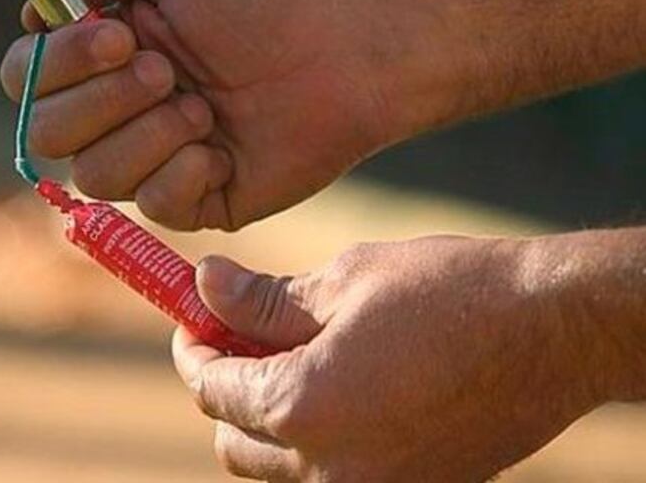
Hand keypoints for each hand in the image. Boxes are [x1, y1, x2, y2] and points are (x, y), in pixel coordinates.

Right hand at [1, 0, 396, 230]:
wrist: (341, 46)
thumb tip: (38, 6)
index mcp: (100, 56)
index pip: (24, 78)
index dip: (56, 65)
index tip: (119, 35)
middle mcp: (116, 111)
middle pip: (45, 134)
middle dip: (103, 100)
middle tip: (167, 68)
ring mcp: (152, 159)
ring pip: (95, 176)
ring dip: (148, 134)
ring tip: (205, 106)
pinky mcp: (194, 200)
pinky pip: (154, 206)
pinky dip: (185, 171)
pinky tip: (225, 147)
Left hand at [172, 233, 642, 481]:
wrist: (552, 330)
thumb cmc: (448, 293)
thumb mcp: (343, 282)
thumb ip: (262, 300)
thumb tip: (205, 285)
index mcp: (302, 410)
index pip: (210, 389)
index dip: (192, 348)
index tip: (193, 319)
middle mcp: (328, 470)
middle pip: (234, 441)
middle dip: (223, 388)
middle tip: (237, 335)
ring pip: (277, 467)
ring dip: (264, 418)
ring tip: (288, 355)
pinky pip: (328, 475)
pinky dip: (311, 439)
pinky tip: (333, 383)